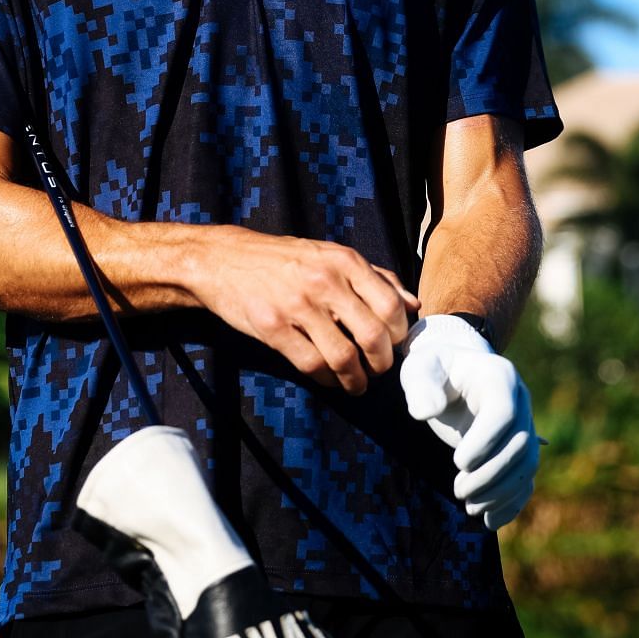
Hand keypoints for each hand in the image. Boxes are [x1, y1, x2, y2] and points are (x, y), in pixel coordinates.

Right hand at [190, 227, 418, 394]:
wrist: (224, 260)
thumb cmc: (284, 260)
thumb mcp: (331, 256)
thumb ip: (375, 277)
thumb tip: (414, 305)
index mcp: (344, 260)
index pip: (391, 305)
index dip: (400, 333)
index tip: (395, 345)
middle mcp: (324, 281)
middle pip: (373, 335)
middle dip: (382, 362)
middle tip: (379, 369)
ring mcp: (297, 305)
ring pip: (344, 357)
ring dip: (357, 380)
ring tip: (357, 384)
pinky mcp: (273, 328)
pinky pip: (312, 365)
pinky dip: (328, 380)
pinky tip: (331, 380)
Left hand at [399, 314, 538, 528]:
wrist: (454, 372)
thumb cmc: (434, 369)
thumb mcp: (420, 368)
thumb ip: (420, 386)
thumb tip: (427, 412)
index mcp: (499, 377)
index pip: (504, 413)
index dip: (486, 442)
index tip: (458, 463)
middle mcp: (520, 400)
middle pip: (520, 444)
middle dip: (491, 475)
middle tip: (458, 490)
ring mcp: (525, 424)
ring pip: (527, 465)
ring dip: (501, 492)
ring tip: (469, 506)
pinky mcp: (520, 448)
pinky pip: (526, 479)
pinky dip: (512, 503)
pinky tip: (489, 521)